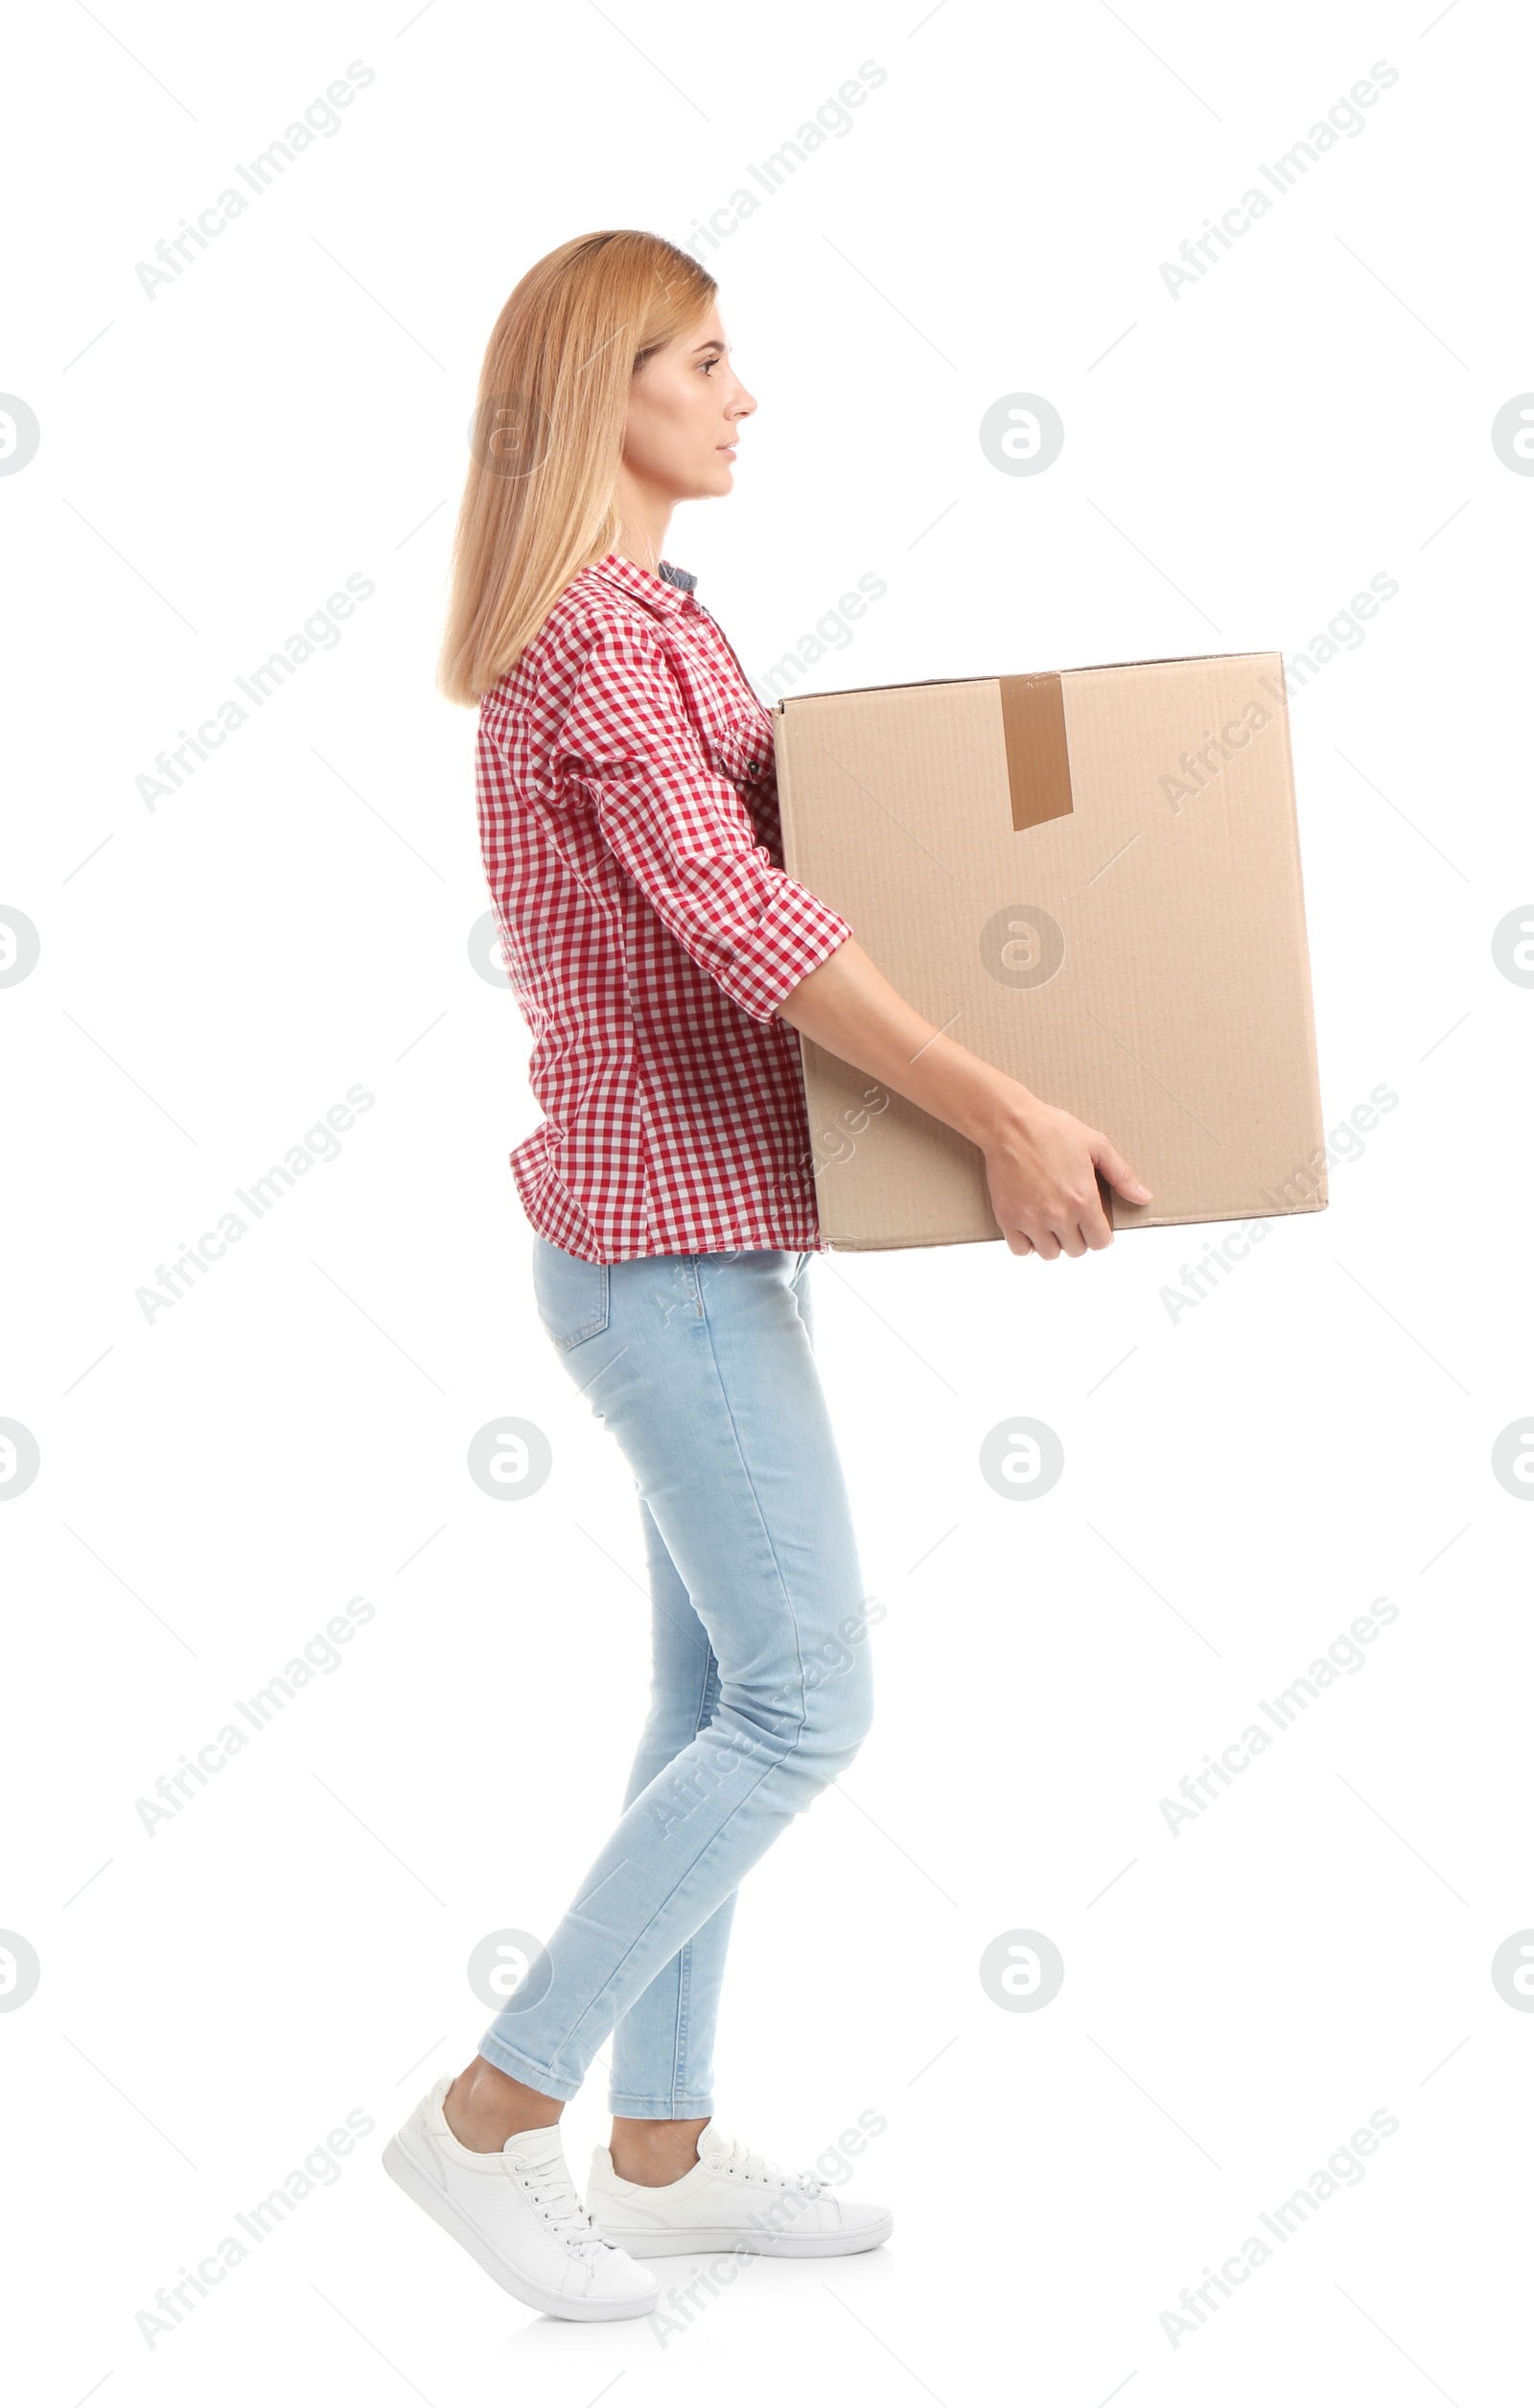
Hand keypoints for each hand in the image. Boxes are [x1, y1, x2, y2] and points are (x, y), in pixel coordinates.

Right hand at [981, 1089, 1151, 1258]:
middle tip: (1072, 1220)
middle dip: (1078, 1238)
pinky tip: (1030, 1228)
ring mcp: (1032, 1219)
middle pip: (1076, 1250)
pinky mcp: (1008, 1219)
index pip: (1100, 1242)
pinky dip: (1027, 1244)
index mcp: (1083, 1199)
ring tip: (1051, 1225)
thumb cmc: (1052, 1129)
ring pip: (1050, 1253)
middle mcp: (1059, 1215)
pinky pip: (1021, 1250)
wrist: (1011, 1124)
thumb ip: (1122, 1175)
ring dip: (1053, 1243)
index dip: (1100, 1235)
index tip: (1094, 1226)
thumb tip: (1144, 1197)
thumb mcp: (1096, 1145)